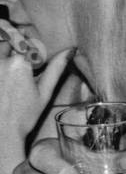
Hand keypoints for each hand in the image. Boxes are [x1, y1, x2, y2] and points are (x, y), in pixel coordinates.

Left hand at [0, 19, 75, 144]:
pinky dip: (1, 67)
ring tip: (11, 78)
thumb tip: (70, 51)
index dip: (32, 51)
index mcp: (19, 64)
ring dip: (5, 54)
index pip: (27, 43)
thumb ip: (56, 68)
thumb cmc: (24, 116)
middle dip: (14, 48)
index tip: (35, 63)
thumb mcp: (44, 92)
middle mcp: (0, 62)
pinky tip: (4, 83)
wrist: (2, 132)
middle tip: (21, 65)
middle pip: (7, 41)